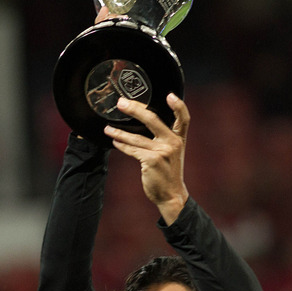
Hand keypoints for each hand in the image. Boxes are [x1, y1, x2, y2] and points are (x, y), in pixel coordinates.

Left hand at [104, 93, 189, 224]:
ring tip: (107, 128)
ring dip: (119, 132)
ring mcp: (163, 151)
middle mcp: (173, 142)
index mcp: (180, 139)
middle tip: (121, 103)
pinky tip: (114, 141)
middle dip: (135, 109)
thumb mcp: (172, 153)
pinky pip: (132, 150)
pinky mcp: (151, 160)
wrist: (171, 195)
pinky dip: (121, 145)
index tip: (169, 95)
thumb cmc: (168, 172)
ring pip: (136, 137)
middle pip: (152, 119)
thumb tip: (142, 123)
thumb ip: (164, 138)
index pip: (183, 118)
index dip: (178, 106)